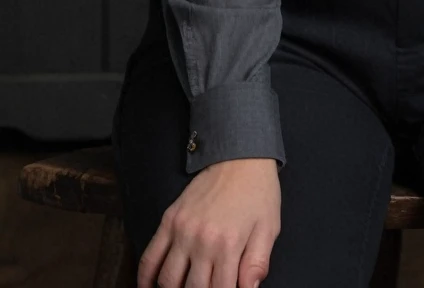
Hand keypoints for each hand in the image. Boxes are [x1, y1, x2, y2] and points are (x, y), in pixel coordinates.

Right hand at [136, 157, 280, 287]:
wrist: (239, 157)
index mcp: (228, 245)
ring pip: (168, 280)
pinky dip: (146, 278)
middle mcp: (201, 240)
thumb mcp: (268, 228)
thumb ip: (257, 263)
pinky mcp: (168, 220)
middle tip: (207, 287)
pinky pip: (150, 257)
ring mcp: (181, 231)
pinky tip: (149, 287)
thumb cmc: (258, 193)